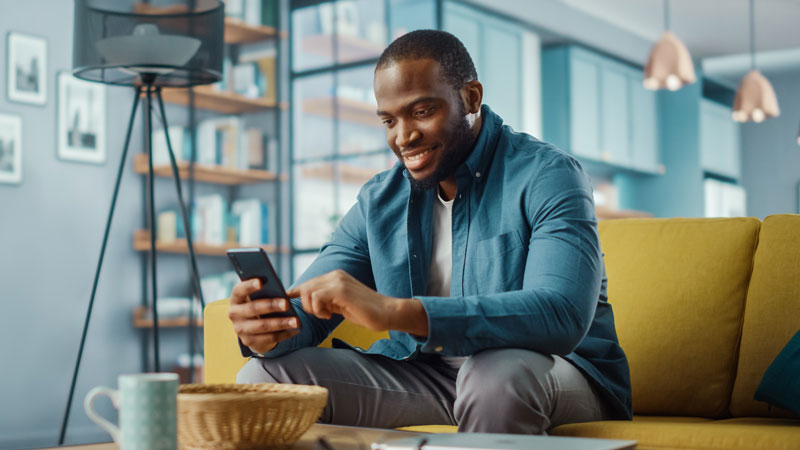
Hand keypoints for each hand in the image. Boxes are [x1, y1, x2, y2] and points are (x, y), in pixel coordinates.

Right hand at [228, 279, 299, 354]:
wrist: (252, 328)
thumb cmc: (259, 304)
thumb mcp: (258, 297)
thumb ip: (265, 291)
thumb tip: (279, 290)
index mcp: (236, 298)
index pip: (239, 290)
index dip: (249, 286)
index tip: (261, 282)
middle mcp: (234, 314)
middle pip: (253, 308)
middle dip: (271, 306)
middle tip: (286, 304)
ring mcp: (240, 329)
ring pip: (263, 326)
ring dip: (281, 323)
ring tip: (296, 321)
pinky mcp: (250, 341)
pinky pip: (269, 338)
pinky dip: (284, 334)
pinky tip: (295, 330)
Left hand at [286, 270, 427, 335]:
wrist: (386, 312)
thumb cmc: (365, 312)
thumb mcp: (340, 304)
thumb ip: (325, 300)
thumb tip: (306, 302)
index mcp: (335, 276)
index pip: (308, 283)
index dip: (295, 293)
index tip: (287, 302)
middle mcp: (335, 274)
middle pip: (305, 287)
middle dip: (307, 305)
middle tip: (322, 315)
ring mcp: (338, 280)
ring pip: (308, 291)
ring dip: (313, 308)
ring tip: (327, 315)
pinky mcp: (341, 289)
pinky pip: (316, 297)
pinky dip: (319, 309)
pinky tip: (331, 315)